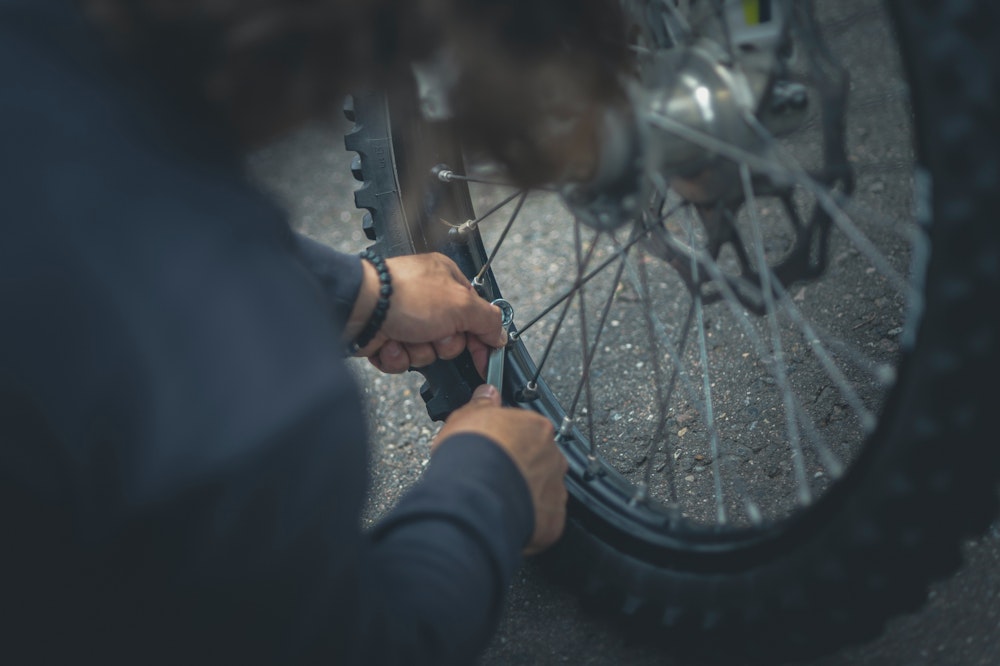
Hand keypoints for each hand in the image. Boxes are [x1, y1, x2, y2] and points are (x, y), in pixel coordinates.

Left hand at [346, 253, 506, 373]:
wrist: (359, 308)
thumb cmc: (404, 295)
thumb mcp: (461, 305)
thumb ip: (487, 320)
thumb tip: (500, 334)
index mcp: (448, 281)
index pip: (476, 316)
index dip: (482, 339)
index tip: (486, 358)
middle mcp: (427, 298)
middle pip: (451, 339)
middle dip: (442, 344)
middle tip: (433, 333)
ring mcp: (404, 318)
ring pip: (426, 353)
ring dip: (417, 351)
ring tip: (405, 336)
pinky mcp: (385, 336)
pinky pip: (402, 359)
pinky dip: (396, 356)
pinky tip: (388, 342)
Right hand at [433, 384, 567, 554]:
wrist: (475, 495)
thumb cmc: (472, 453)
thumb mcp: (466, 416)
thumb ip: (481, 404)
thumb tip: (487, 393)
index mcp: (537, 429)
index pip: (528, 431)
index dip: (509, 440)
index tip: (494, 447)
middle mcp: (552, 457)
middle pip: (539, 460)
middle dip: (520, 467)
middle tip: (494, 474)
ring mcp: (555, 489)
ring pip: (543, 490)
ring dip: (525, 493)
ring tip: (497, 499)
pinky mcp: (553, 520)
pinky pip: (543, 519)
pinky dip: (528, 520)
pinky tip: (506, 516)